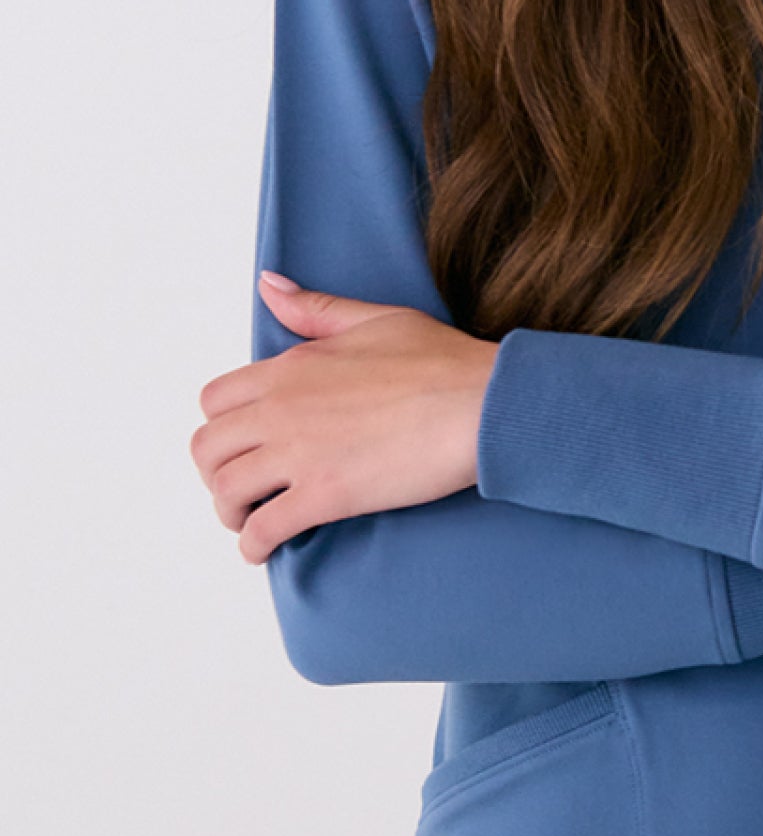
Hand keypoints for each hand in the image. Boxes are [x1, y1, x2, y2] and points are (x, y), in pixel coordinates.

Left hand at [192, 271, 498, 564]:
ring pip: (226, 491)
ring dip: (230, 513)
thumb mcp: (374, 319)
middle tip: (243, 488)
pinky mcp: (325, 495)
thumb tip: (269, 285)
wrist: (481, 402)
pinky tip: (263, 550)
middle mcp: (281, 409)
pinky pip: (264, 529)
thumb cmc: (442, 361)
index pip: (216, 401)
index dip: (222, 426)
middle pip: (208, 449)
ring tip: (249, 522)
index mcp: (290, 367)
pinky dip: (254, 545)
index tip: (244, 443)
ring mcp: (299, 453)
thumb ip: (315, 309)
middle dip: (216, 473)